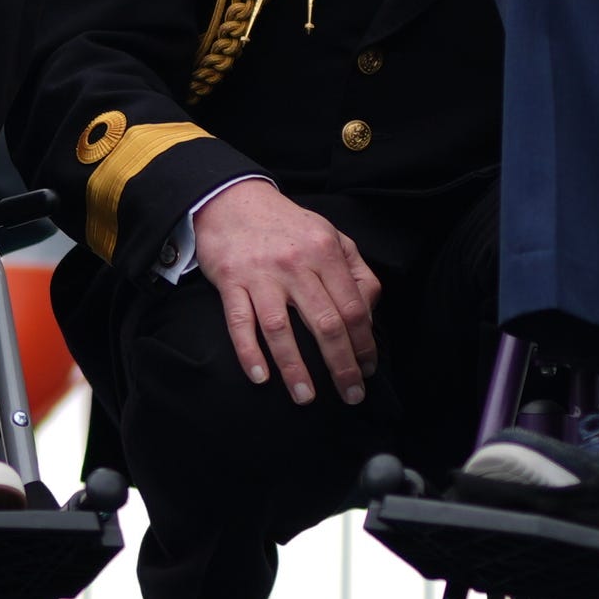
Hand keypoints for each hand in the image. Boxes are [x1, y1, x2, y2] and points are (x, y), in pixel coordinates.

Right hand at [191, 180, 381, 407]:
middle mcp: (295, 263)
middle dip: (341, 365)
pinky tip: (260, 377)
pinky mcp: (230, 281)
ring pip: (281, 329)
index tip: (368, 369)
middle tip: (350, 395)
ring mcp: (260, 274)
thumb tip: (368, 313)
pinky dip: (249, 352)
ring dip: (295, 368)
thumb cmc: (286, 226)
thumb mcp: (329, 236)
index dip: (364, 343)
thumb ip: (355, 271)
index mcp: (325, 251)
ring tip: (306, 397)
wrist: (232, 201)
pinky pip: (240, 323)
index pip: (352, 307)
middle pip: (324, 323)